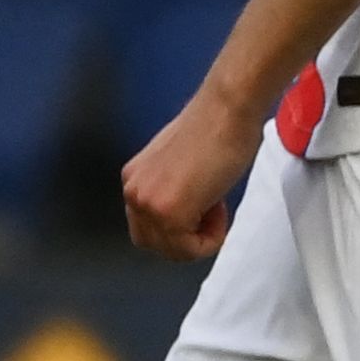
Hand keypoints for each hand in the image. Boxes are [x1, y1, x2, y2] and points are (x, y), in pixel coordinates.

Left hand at [121, 87, 259, 258]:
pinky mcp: (169, 213)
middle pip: (155, 243)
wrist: (226, 111)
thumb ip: (172, 187)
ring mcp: (148, 204)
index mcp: (134, 179)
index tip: (205, 203)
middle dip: (187, 239)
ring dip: (199, 239)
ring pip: (172, 250)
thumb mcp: (180, 163)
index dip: (181, 224)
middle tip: (211, 213)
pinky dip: (210, 238)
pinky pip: (189, 248)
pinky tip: (219, 206)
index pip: (148, 225)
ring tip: (216, 207)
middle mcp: (133, 192)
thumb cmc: (217, 128)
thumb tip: (186, 204)